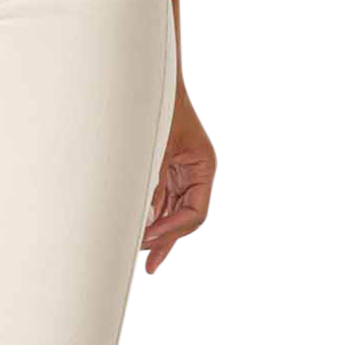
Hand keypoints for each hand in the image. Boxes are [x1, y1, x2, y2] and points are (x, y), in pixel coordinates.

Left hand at [142, 86, 215, 273]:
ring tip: (146, 260)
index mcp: (202, 167)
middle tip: (148, 263)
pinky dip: (153, 218)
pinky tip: (142, 235)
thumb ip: (152, 182)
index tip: (148, 237)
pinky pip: (162, 202)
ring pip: (173, 213)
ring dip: (159, 234)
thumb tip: (142, 216)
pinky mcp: (167, 172)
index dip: (173, 229)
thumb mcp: (155, 148)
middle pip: (185, 218)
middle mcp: (196, 173)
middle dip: (166, 239)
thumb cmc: (159, 108)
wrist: (151, 82)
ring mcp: (182, 173)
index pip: (195, 213)